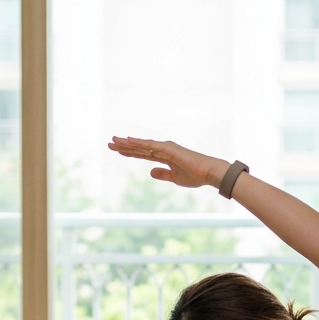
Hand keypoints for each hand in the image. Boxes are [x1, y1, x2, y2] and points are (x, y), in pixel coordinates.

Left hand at [108, 136, 229, 189]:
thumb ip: (162, 174)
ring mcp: (166, 148)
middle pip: (139, 147)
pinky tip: (128, 141)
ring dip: (128, 143)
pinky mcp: (169, 149)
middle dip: (124, 146)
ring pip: (142, 145)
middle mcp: (163, 149)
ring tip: (114, 141)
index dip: (130, 152)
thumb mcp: (175, 178)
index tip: (118, 151)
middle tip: (109, 143)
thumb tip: (150, 172)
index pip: (143, 154)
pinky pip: (151, 146)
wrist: (209, 173)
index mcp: (164, 157)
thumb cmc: (195, 175)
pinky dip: (139, 143)